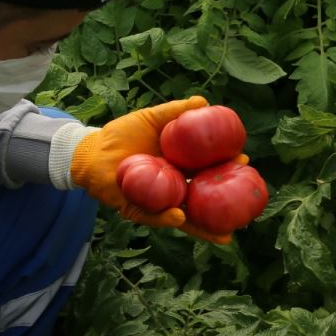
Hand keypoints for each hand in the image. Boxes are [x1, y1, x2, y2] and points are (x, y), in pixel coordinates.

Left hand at [71, 96, 244, 241]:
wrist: (92, 150)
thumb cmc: (122, 134)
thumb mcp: (152, 119)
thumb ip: (175, 113)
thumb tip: (204, 102)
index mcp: (178, 167)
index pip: (207, 170)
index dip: (225, 169)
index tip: (244, 160)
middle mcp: (171, 187)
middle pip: (202, 199)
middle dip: (224, 206)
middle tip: (243, 202)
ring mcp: (156, 201)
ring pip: (184, 217)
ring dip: (203, 225)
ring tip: (224, 232)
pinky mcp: (136, 210)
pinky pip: (154, 216)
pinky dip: (167, 218)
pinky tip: (180, 216)